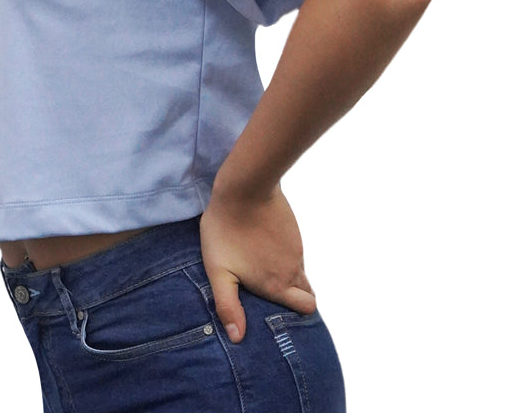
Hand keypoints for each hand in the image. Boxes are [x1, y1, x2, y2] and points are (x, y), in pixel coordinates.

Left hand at [200, 184, 315, 343]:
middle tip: (271, 292)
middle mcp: (292, 268)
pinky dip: (283, 253)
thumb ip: (228, 306)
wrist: (244, 188)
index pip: (306, 308)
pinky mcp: (292, 229)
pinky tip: (261, 245)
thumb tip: (237, 337)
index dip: (297, 312)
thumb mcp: (218, 271)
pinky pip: (293, 250)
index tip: (280, 310)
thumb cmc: (225, 230)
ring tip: (259, 266)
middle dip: (296, 296)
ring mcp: (295, 247)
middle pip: (306, 291)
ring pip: (298, 269)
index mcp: (278, 285)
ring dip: (286, 273)